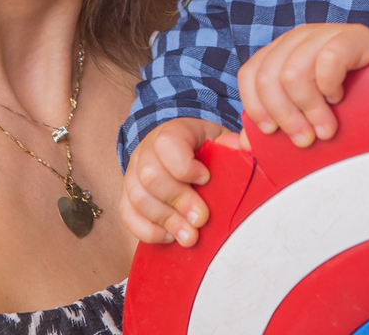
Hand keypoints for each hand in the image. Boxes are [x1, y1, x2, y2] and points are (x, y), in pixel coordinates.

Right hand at [119, 117, 238, 246]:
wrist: (182, 151)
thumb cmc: (204, 149)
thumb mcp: (219, 140)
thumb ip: (232, 143)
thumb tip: (240, 146)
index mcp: (172, 132)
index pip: (167, 143)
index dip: (185, 166)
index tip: (206, 179)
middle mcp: (147, 150)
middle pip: (150, 175)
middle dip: (178, 200)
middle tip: (201, 218)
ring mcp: (133, 173)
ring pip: (138, 198)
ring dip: (166, 221)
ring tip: (190, 236)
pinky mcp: (128, 196)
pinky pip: (127, 215)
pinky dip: (148, 230)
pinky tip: (170, 236)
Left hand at [237, 23, 368, 147]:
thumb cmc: (347, 106)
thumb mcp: (306, 116)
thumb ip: (274, 126)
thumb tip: (241, 142)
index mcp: (281, 52)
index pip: (250, 74)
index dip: (256, 106)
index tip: (272, 133)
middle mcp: (299, 38)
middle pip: (269, 77)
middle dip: (285, 115)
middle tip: (306, 138)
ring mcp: (325, 33)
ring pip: (293, 72)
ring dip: (310, 109)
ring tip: (326, 127)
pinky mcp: (354, 36)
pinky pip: (328, 59)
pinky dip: (330, 85)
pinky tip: (340, 97)